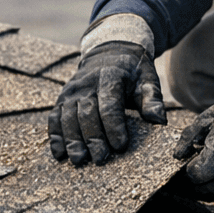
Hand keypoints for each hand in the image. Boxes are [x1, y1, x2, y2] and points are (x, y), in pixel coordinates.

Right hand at [48, 41, 166, 165]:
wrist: (110, 51)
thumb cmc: (133, 71)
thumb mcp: (147, 79)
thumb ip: (152, 99)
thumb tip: (158, 121)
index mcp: (110, 77)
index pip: (110, 105)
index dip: (114, 127)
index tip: (121, 146)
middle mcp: (86, 83)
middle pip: (86, 114)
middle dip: (93, 138)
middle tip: (100, 159)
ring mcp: (71, 91)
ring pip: (67, 118)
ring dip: (72, 140)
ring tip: (79, 161)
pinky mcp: (62, 98)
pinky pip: (54, 118)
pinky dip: (55, 136)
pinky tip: (59, 154)